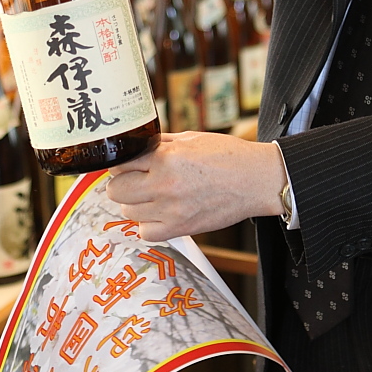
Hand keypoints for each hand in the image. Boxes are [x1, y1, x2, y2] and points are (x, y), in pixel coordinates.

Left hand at [105, 132, 287, 240]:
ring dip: (135, 203)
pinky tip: (159, 213)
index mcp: (166, 157)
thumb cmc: (227, 155)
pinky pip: (145, 233)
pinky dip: (148, 224)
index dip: (122, 163)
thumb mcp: (190, 138)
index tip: (128, 164)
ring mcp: (172, 209)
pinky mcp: (181, 228)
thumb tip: (135, 146)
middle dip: (122, 183)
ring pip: (128, 212)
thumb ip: (159, 144)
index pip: (121, 163)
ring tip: (151, 196)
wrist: (255, 180)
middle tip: (135, 180)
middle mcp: (165, 184)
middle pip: (117, 190)